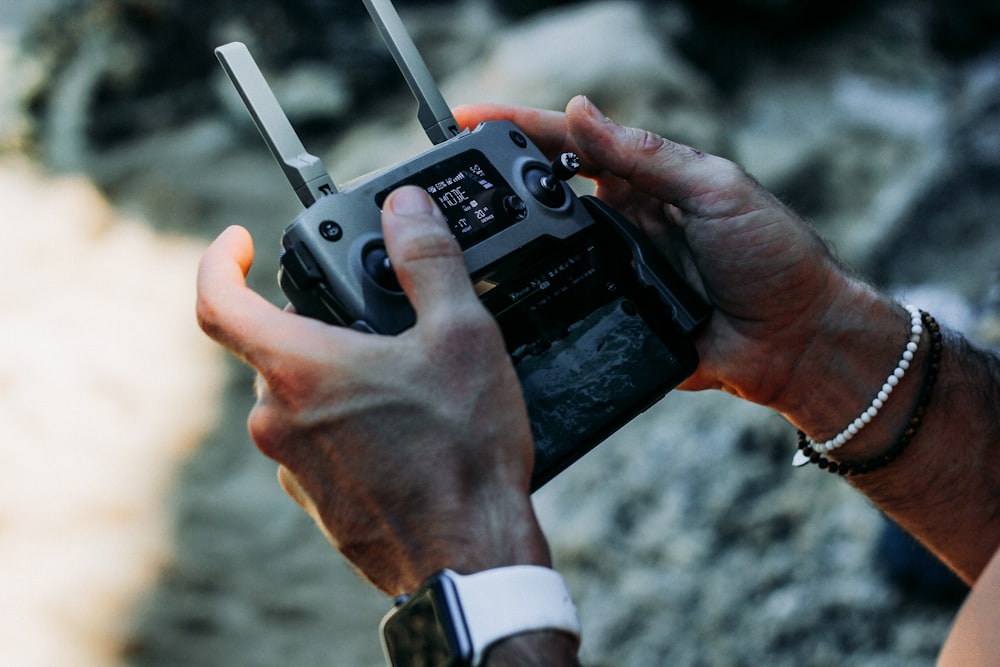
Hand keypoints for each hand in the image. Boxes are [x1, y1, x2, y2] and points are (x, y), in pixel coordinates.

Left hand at [196, 186, 550, 595]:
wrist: (471, 554)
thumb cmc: (462, 452)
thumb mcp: (461, 334)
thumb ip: (428, 261)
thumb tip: (408, 210)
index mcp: (299, 370)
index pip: (218, 301)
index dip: (220, 260)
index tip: (239, 242)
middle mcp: (280, 421)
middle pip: (275, 350)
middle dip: (318, 324)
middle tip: (374, 318)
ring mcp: (295, 467)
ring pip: (300, 400)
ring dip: (339, 379)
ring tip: (406, 382)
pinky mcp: (319, 503)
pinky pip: (318, 446)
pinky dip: (347, 425)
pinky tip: (405, 434)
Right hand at [454, 96, 899, 422]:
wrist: (795, 342)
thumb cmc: (771, 256)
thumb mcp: (715, 189)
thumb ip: (647, 156)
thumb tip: (582, 111)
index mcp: (641, 181)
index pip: (567, 145)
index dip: (517, 129)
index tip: (466, 120)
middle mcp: (618, 221)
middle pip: (543, 194)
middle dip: (494, 180)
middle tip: (445, 177)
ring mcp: (611, 270)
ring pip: (544, 251)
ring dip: (506, 238)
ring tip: (456, 229)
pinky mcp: (611, 316)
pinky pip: (562, 304)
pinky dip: (532, 296)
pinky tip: (498, 295)